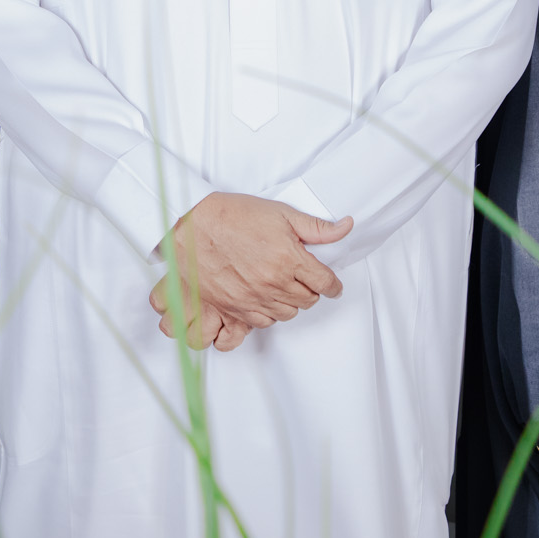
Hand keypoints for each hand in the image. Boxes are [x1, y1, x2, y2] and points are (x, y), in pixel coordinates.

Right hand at [151, 192, 352, 340]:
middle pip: (308, 301)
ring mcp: (253, 299)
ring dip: (291, 304)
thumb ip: (316, 226)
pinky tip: (266, 302)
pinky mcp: (234, 308)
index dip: (333, 285)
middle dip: (312, 292)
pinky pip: (261, 324)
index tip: (333, 286)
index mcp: (290, 259)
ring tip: (284, 289)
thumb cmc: (234, 215)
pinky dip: (268, 315)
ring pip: (286, 314)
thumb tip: (345, 227)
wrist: (193, 226)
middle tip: (305, 280)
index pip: (325, 283)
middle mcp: (274, 283)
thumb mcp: (280, 213)